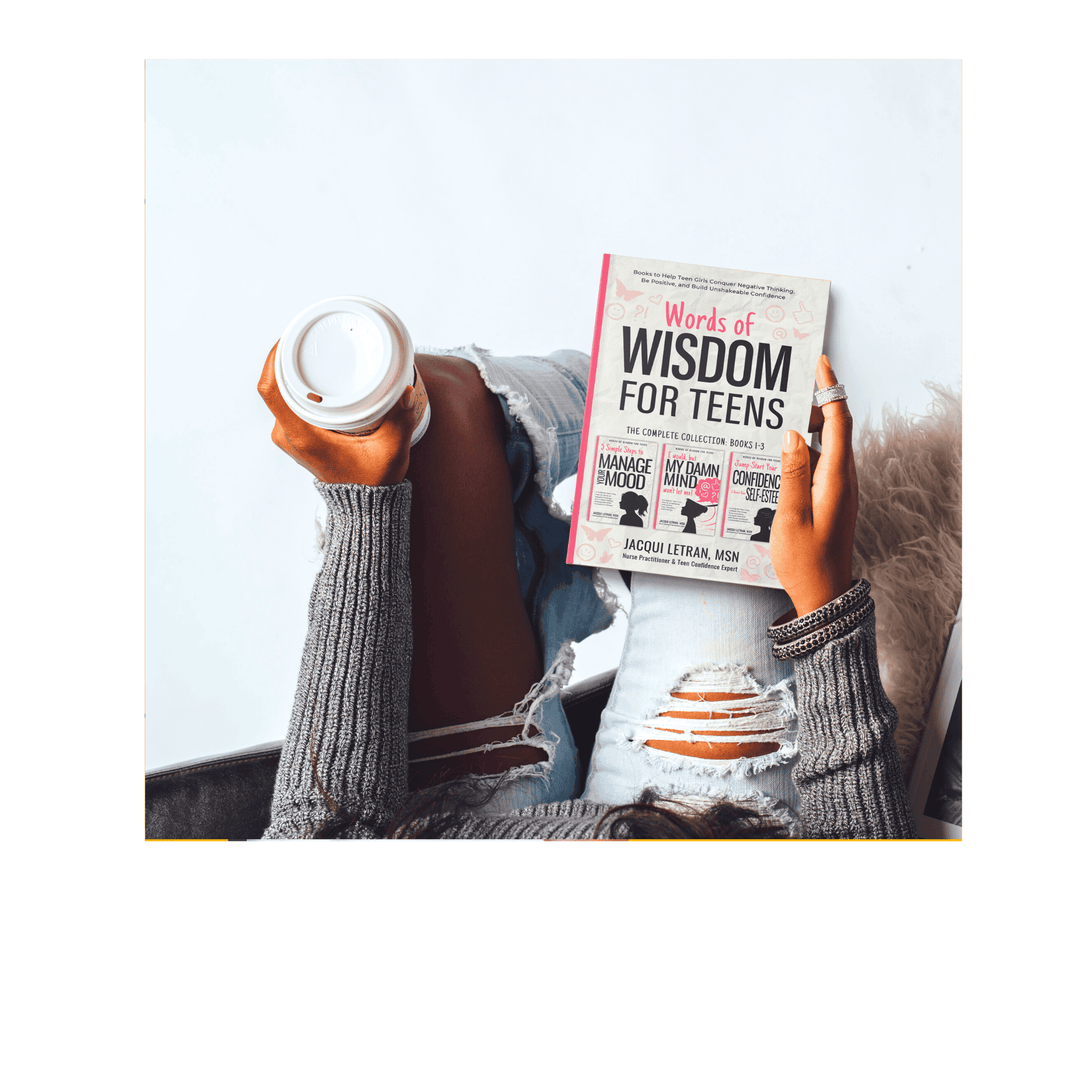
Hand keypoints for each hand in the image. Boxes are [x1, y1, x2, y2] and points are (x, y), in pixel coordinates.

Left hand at [257, 343, 413, 485]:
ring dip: (294, 372)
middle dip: (289, 357)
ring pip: (281, 393)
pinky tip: (317, 374)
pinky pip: (289, 403)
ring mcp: (290, 436)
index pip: (270, 389)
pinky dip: (300, 386)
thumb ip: (400, 421)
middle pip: (274, 385)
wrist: (363, 506)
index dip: (273, 357)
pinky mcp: (297, 436)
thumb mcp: (390, 451)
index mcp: (301, 436)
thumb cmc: (372, 481)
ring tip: (315, 352)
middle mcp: (288, 435)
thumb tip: (404, 391)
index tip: (290, 336)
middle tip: (311, 338)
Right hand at [771, 355, 857, 616]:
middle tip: (790, 382)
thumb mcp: (791, 517)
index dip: (830, 389)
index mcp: (837, 479)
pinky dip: (805, 449)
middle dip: (817, 400)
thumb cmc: (805, 563)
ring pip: (828, 445)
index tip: (820, 363)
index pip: (839, 421)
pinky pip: (821, 463)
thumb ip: (792, 473)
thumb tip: (791, 434)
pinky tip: (783, 454)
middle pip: (836, 428)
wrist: (823, 597)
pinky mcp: (832, 500)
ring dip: (808, 426)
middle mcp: (844, 480)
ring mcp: (840, 490)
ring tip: (779, 413)